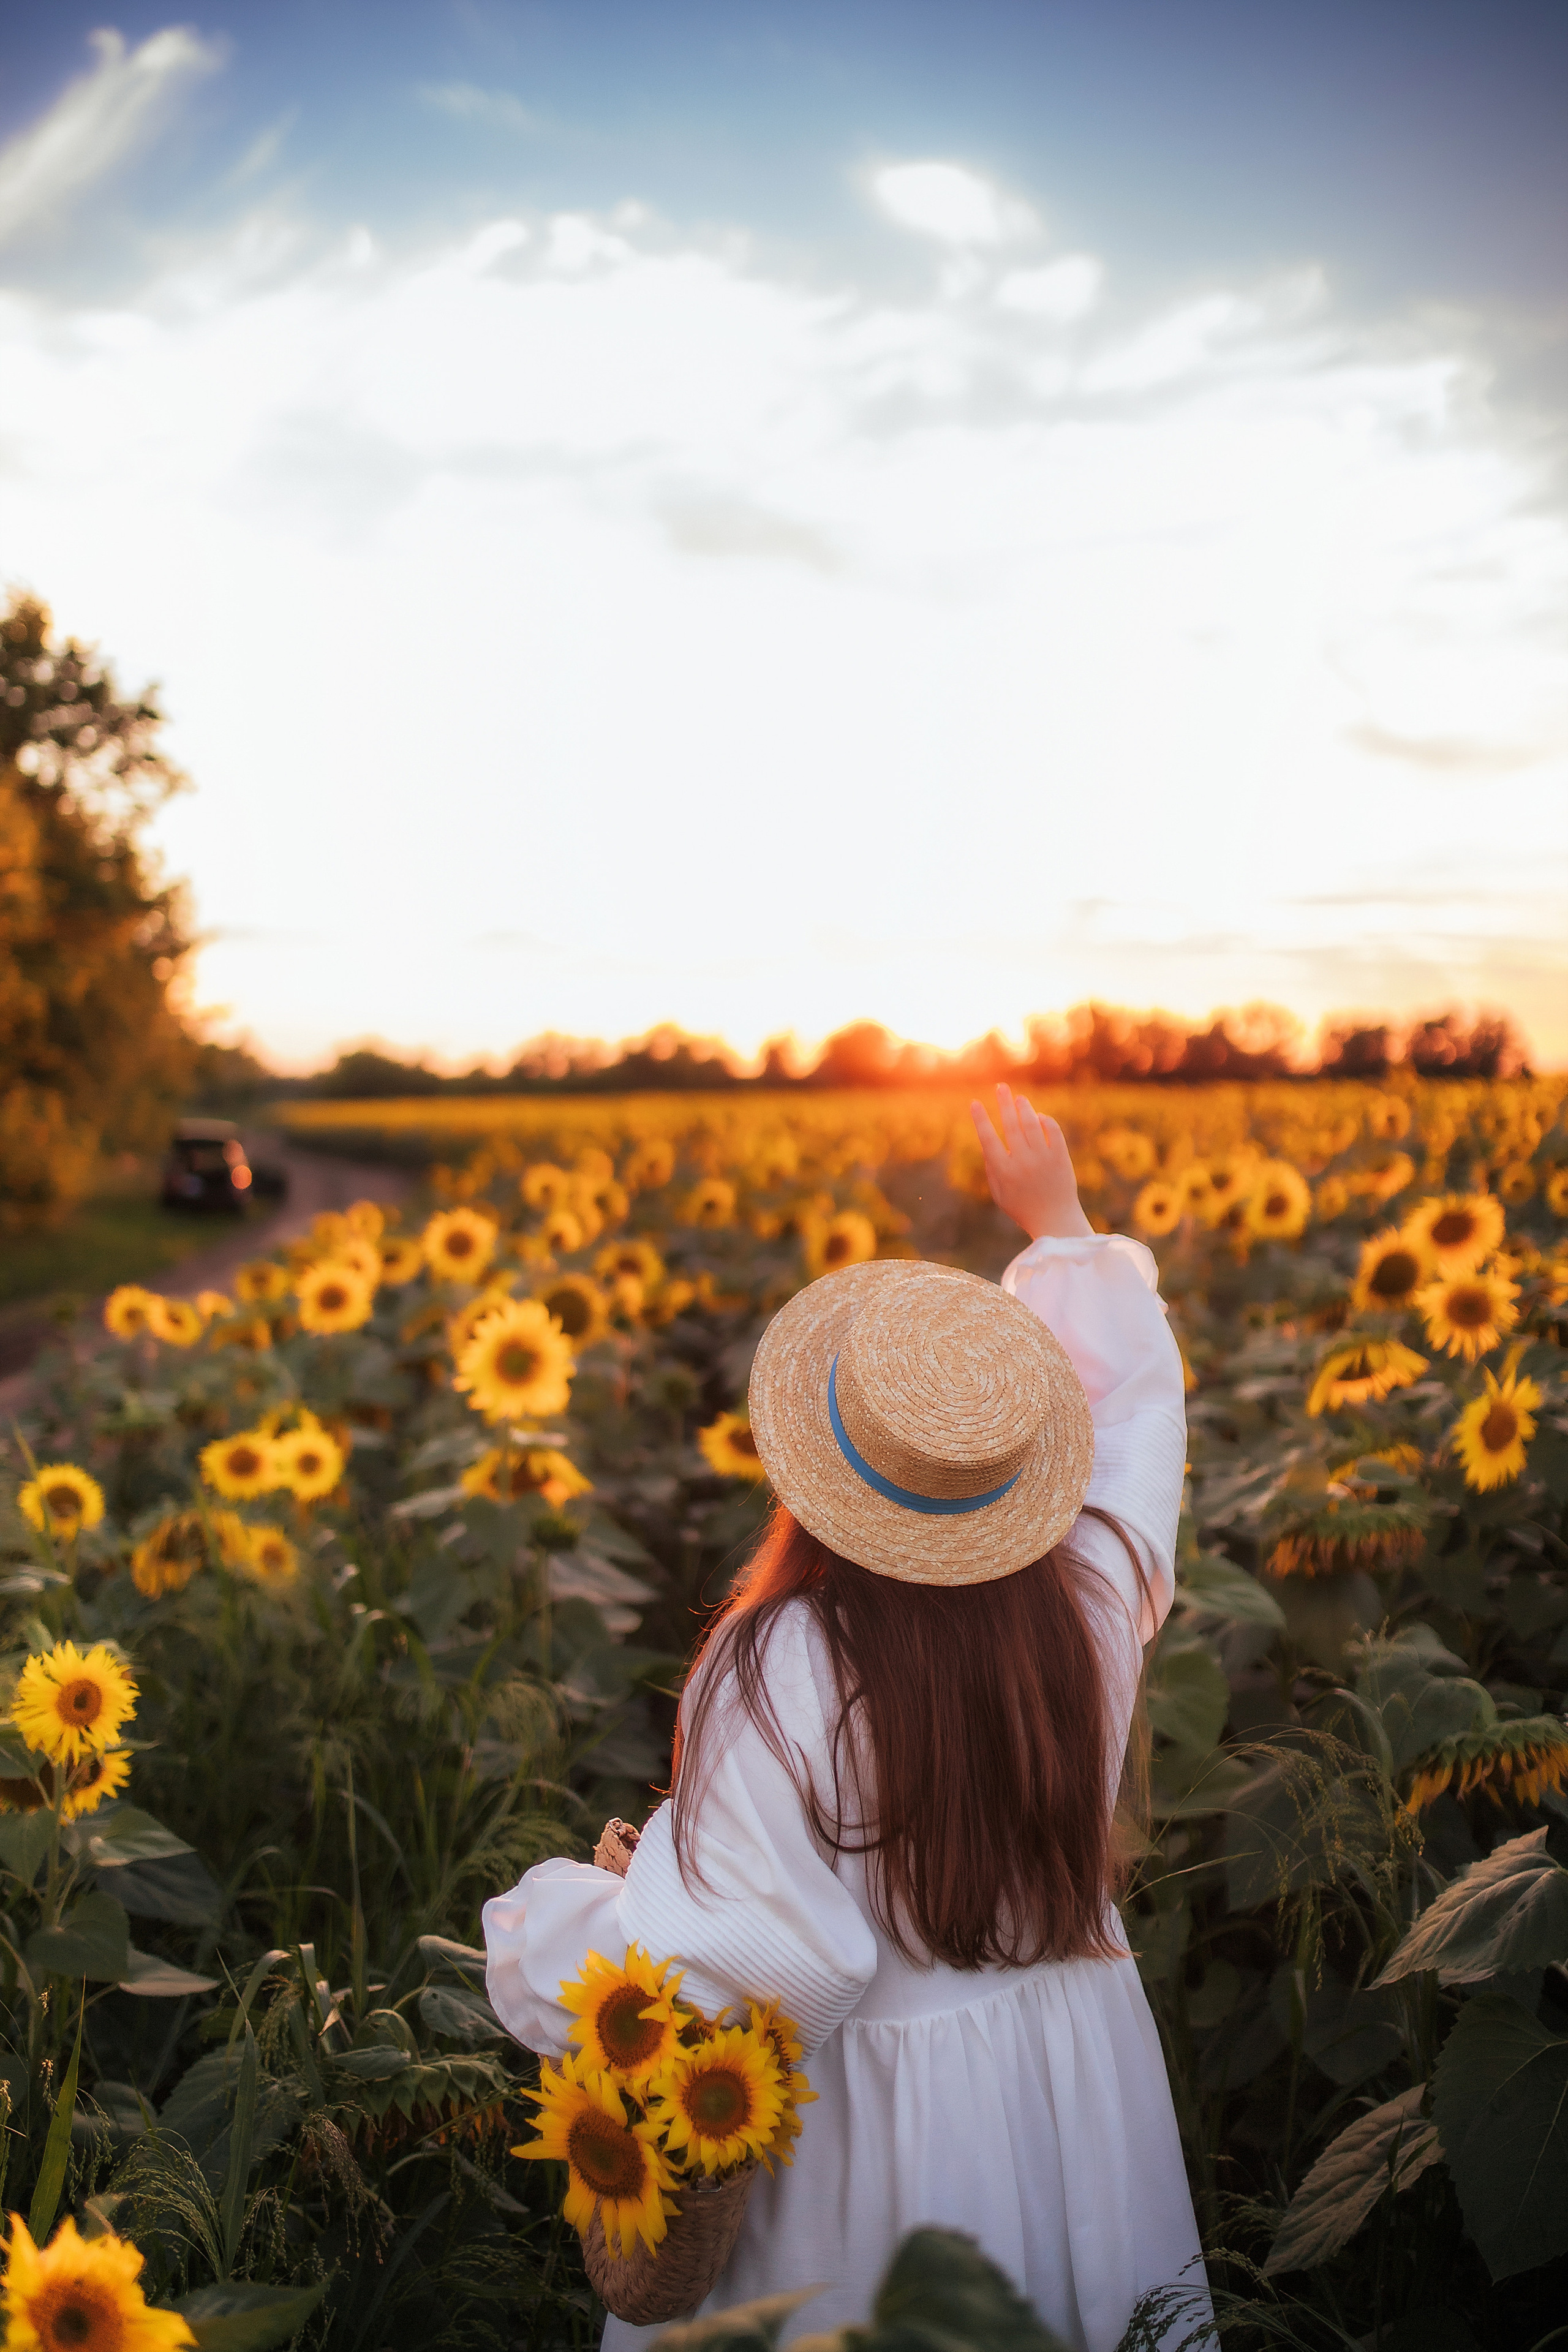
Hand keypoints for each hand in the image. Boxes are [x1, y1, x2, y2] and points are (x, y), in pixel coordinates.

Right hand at [970, 1084, 1092, 1241]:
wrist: (1056, 1221)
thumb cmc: (1023, 1209)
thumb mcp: (1000, 1195)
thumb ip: (991, 1170)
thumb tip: (986, 1143)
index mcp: (1003, 1171)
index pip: (987, 1138)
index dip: (980, 1119)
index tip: (974, 1103)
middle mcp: (1022, 1162)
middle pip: (1010, 1124)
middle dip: (1003, 1102)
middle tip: (1000, 1087)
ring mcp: (1043, 1159)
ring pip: (1032, 1124)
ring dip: (1024, 1108)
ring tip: (1019, 1098)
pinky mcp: (1060, 1158)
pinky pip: (1053, 1131)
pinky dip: (1045, 1121)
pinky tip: (1039, 1117)